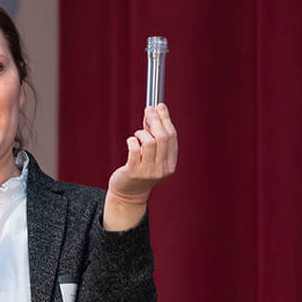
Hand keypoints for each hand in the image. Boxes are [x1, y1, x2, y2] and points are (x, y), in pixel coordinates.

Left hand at [104, 103, 177, 230]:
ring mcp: (148, 172)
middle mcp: (162, 169)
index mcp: (170, 164)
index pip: (172, 137)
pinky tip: (131, 141)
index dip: (166, 119)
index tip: (159, 106)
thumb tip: (153, 111)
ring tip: (137, 134)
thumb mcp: (151, 155)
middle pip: (162, 137)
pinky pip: (134, 149)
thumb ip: (154, 136)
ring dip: (142, 133)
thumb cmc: (140, 170)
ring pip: (149, 142)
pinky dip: (132, 140)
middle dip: (155, 120)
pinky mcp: (133, 172)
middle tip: (148, 109)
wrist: (128, 194)